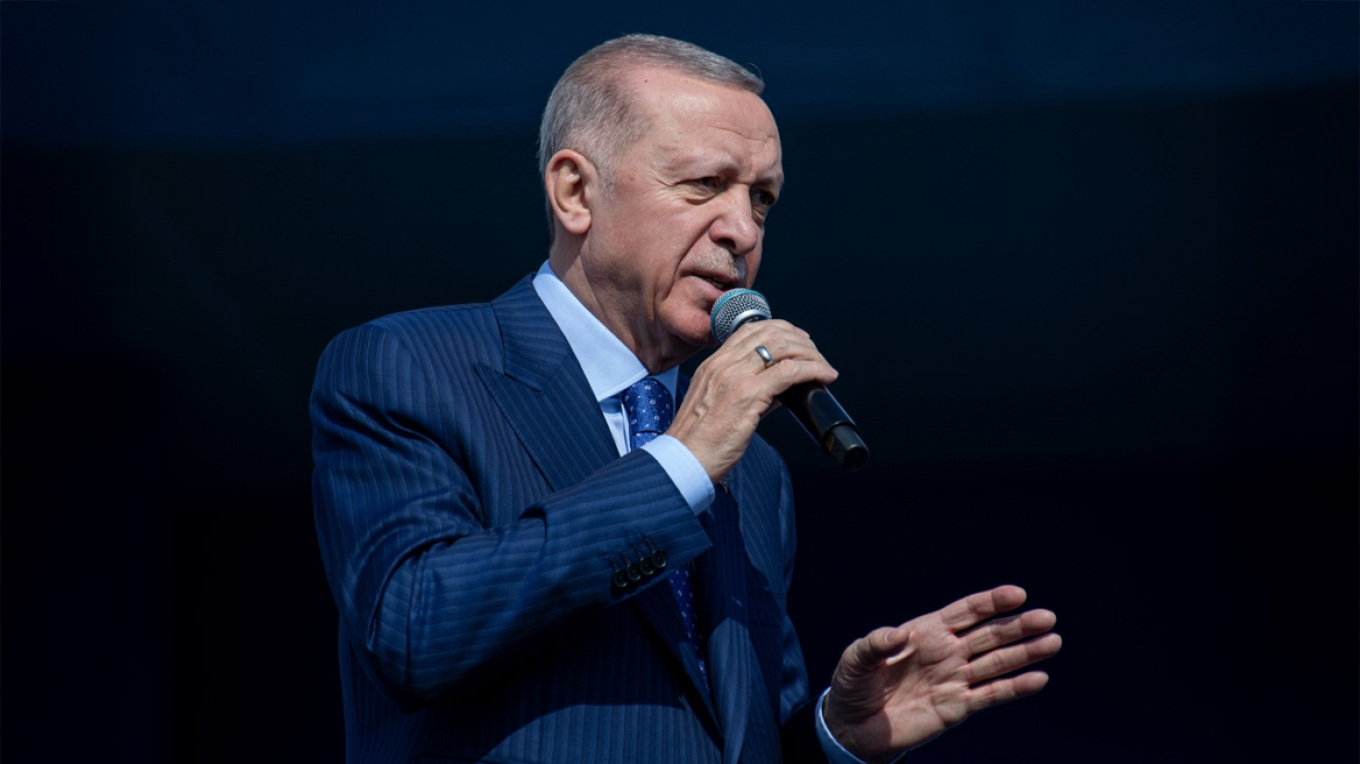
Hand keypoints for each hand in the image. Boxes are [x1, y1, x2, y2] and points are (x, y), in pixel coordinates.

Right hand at [667, 320, 836, 482]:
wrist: (683, 460)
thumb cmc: (699, 441)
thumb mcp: (718, 405)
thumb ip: (748, 392)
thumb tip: (781, 391)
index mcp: (713, 365)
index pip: (750, 330)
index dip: (780, 330)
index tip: (797, 340)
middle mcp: (723, 365)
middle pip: (770, 333)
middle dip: (800, 341)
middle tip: (816, 355)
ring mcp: (735, 377)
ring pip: (782, 347)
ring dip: (810, 354)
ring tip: (824, 367)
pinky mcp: (748, 395)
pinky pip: (789, 372)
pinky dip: (812, 370)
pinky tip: (824, 376)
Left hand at [823, 585, 1061, 762]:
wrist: (853, 727)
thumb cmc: (853, 686)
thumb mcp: (856, 659)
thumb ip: (875, 643)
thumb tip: (898, 634)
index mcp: (926, 632)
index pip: (966, 612)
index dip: (991, 602)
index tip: (1018, 594)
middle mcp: (946, 653)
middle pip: (989, 635)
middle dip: (1018, 626)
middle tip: (1047, 618)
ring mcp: (954, 679)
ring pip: (997, 663)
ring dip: (1025, 653)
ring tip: (1053, 642)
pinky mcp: (956, 707)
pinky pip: (991, 695)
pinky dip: (1015, 688)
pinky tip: (1039, 679)